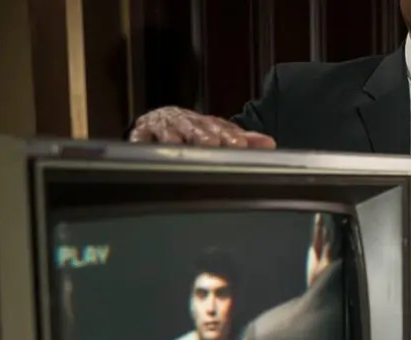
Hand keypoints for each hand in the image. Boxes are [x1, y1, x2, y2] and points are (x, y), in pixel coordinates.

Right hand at [129, 106, 275, 147]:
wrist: (162, 121)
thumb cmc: (196, 132)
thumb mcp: (220, 134)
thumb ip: (245, 140)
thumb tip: (270, 143)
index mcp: (206, 123)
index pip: (220, 128)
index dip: (229, 136)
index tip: (240, 145)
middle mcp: (186, 122)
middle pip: (195, 128)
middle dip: (203, 135)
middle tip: (211, 144)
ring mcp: (163, 127)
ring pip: (168, 132)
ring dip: (174, 138)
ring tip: (179, 146)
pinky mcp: (141, 133)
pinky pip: (140, 139)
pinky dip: (141, 142)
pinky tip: (144, 147)